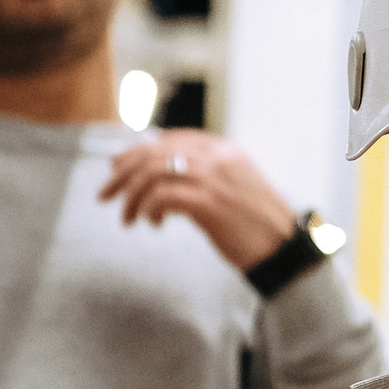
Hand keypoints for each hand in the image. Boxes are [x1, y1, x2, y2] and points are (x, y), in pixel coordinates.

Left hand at [99, 131, 297, 272]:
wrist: (284, 249)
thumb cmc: (255, 223)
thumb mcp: (231, 188)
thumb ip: (203, 175)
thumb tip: (161, 178)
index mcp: (224, 150)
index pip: (169, 140)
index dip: (137, 152)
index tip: (116, 167)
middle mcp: (217, 158)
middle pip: (153, 154)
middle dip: (122, 175)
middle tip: (103, 196)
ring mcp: (214, 178)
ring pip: (152, 174)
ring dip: (131, 198)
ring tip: (127, 219)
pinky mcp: (210, 203)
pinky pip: (162, 197)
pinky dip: (149, 210)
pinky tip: (152, 224)